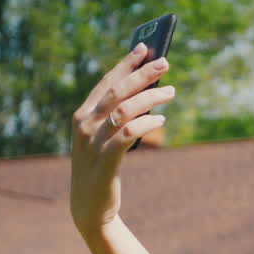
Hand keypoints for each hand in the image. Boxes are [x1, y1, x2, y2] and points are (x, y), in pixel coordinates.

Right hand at [69, 43, 174, 232]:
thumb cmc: (102, 167)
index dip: (126, 64)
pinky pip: (128, 134)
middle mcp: (85, 124)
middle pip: (117, 91)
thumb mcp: (106, 138)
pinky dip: (146, 123)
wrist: (89, 206)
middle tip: (165, 62)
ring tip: (171, 93)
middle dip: (142, 74)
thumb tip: (150, 92)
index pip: (106, 82)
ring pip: (124, 109)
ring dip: (151, 97)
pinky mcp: (105, 160)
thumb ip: (119, 116)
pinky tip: (161, 120)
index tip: (144, 47)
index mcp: (82, 115)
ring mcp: (93, 142)